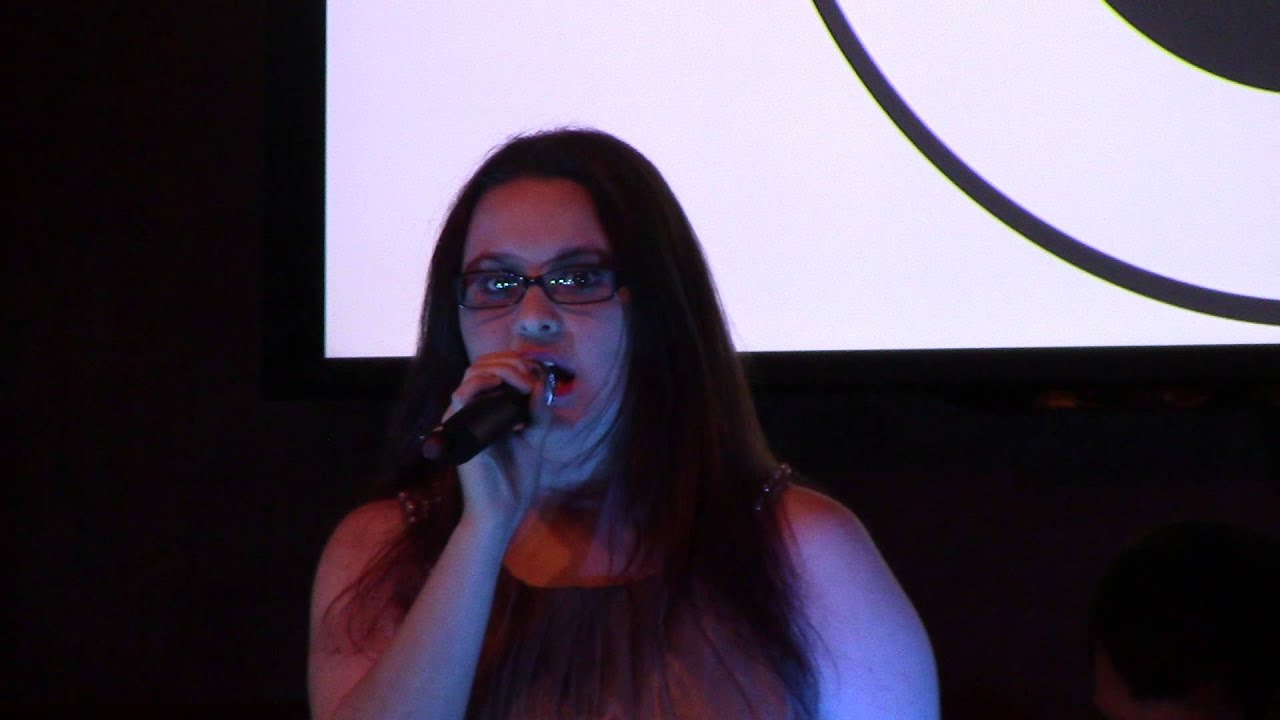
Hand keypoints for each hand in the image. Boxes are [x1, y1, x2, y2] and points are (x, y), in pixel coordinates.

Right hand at [442, 352, 553, 532]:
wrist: (503, 509)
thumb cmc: (515, 478)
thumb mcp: (535, 436)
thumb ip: (538, 410)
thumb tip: (540, 383)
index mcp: (486, 411)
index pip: (493, 369)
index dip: (516, 363)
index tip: (539, 376)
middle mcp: (471, 411)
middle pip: (482, 364)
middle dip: (511, 361)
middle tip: (532, 375)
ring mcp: (462, 418)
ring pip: (473, 373)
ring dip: (503, 369)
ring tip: (523, 382)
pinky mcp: (457, 429)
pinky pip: (461, 394)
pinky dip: (483, 383)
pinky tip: (503, 388)